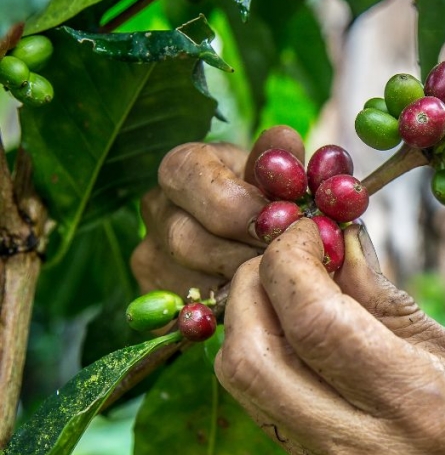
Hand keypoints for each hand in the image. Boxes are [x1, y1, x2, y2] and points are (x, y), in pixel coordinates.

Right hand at [131, 126, 304, 297]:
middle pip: (186, 237)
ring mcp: (149, 255)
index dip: (237, 206)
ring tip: (278, 283)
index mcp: (181, 166)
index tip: (278, 224)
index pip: (189, 176)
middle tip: (285, 264)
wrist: (258, 234)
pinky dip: (225, 313)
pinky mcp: (157, 297)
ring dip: (238, 287)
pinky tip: (256, 303)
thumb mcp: (278, 172)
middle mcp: (156, 208)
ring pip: (186, 280)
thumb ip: (281, 158)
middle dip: (242, 254)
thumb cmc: (270, 196)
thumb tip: (285, 140)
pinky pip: (186, 314)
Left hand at [215, 219, 444, 454]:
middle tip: (286, 250)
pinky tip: (296, 330)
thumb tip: (345, 245)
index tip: (306, 228)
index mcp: (419, 407)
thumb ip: (395, 307)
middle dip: (254, 284)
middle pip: (254, 356)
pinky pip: (264, 407)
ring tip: (288, 285)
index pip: (317, 323)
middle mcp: (363, 448)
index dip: (294, 261)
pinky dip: (264, 354)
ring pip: (244, 384)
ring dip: (248, 319)